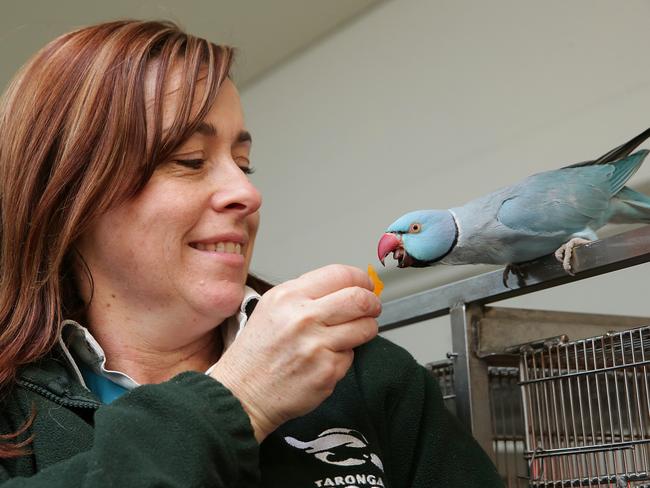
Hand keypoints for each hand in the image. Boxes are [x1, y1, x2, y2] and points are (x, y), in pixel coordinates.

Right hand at [210, 264, 380, 441]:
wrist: (242, 394)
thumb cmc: (256, 353)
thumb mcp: (272, 308)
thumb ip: (306, 294)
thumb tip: (344, 286)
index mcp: (289, 296)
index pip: (341, 275)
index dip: (360, 280)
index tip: (365, 287)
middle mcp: (303, 317)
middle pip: (359, 299)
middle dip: (372, 303)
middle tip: (372, 308)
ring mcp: (317, 345)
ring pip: (365, 328)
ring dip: (366, 329)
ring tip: (352, 333)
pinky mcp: (327, 371)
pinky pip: (351, 356)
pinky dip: (344, 356)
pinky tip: (324, 359)